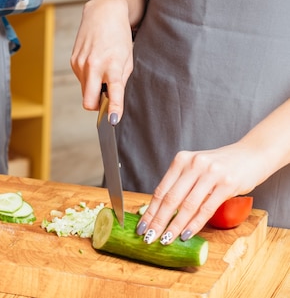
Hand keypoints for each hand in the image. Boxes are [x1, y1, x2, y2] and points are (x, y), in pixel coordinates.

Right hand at [70, 0, 133, 120]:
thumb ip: (120, 80)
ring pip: (85, 91)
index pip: (113, 91)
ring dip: (94, 88)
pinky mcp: (73, 61)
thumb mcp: (127, 57)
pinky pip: (81, 80)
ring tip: (103, 70)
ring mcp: (80, 64)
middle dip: (96, 106)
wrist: (103, 13)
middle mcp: (93, 65)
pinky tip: (95, 63)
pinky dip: (89, 78)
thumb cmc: (119, 35)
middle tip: (106, 102)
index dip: (113, 108)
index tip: (113, 120)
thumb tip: (111, 100)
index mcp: (112, 64)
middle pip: (88, 101)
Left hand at [136, 142, 262, 244]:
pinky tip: (186, 235)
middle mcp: (193, 164)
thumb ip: (181, 183)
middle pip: (170, 199)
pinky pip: (206, 209)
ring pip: (187, 206)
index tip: (141, 226)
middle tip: (149, 237)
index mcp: (181, 160)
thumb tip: (159, 211)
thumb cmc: (220, 166)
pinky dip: (194, 224)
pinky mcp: (227, 184)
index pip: (161, 190)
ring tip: (165, 240)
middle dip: (157, 221)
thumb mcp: (196, 168)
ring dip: (174, 226)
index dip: (149, 211)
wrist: (252, 154)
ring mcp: (210, 174)